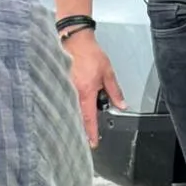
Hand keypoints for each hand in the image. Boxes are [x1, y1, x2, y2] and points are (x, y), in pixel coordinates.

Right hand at [62, 30, 125, 146]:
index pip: (89, 117)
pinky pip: (70, 100)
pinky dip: (76, 105)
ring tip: (85, 116)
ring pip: (75, 108)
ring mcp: (67, 89)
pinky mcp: (64, 86)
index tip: (92, 142)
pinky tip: (81, 104)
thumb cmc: (91, 55)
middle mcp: (74, 93)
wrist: (76, 42)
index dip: (91, 131)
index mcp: (86, 91)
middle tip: (88, 135)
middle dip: (85, 125)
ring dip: (81, 114)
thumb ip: (115, 91)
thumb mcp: (108, 73)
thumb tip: (122, 104)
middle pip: (80, 115)